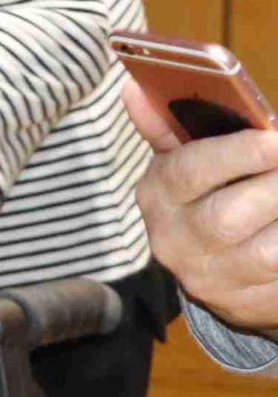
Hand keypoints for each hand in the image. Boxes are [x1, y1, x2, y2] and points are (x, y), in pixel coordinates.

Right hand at [124, 80, 277, 333]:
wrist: (219, 273)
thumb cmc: (208, 199)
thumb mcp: (185, 164)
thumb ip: (169, 127)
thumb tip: (132, 89)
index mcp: (157, 195)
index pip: (189, 171)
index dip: (236, 154)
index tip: (275, 137)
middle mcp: (173, 242)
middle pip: (226, 217)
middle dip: (274, 190)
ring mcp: (208, 281)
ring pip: (265, 253)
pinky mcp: (243, 307)